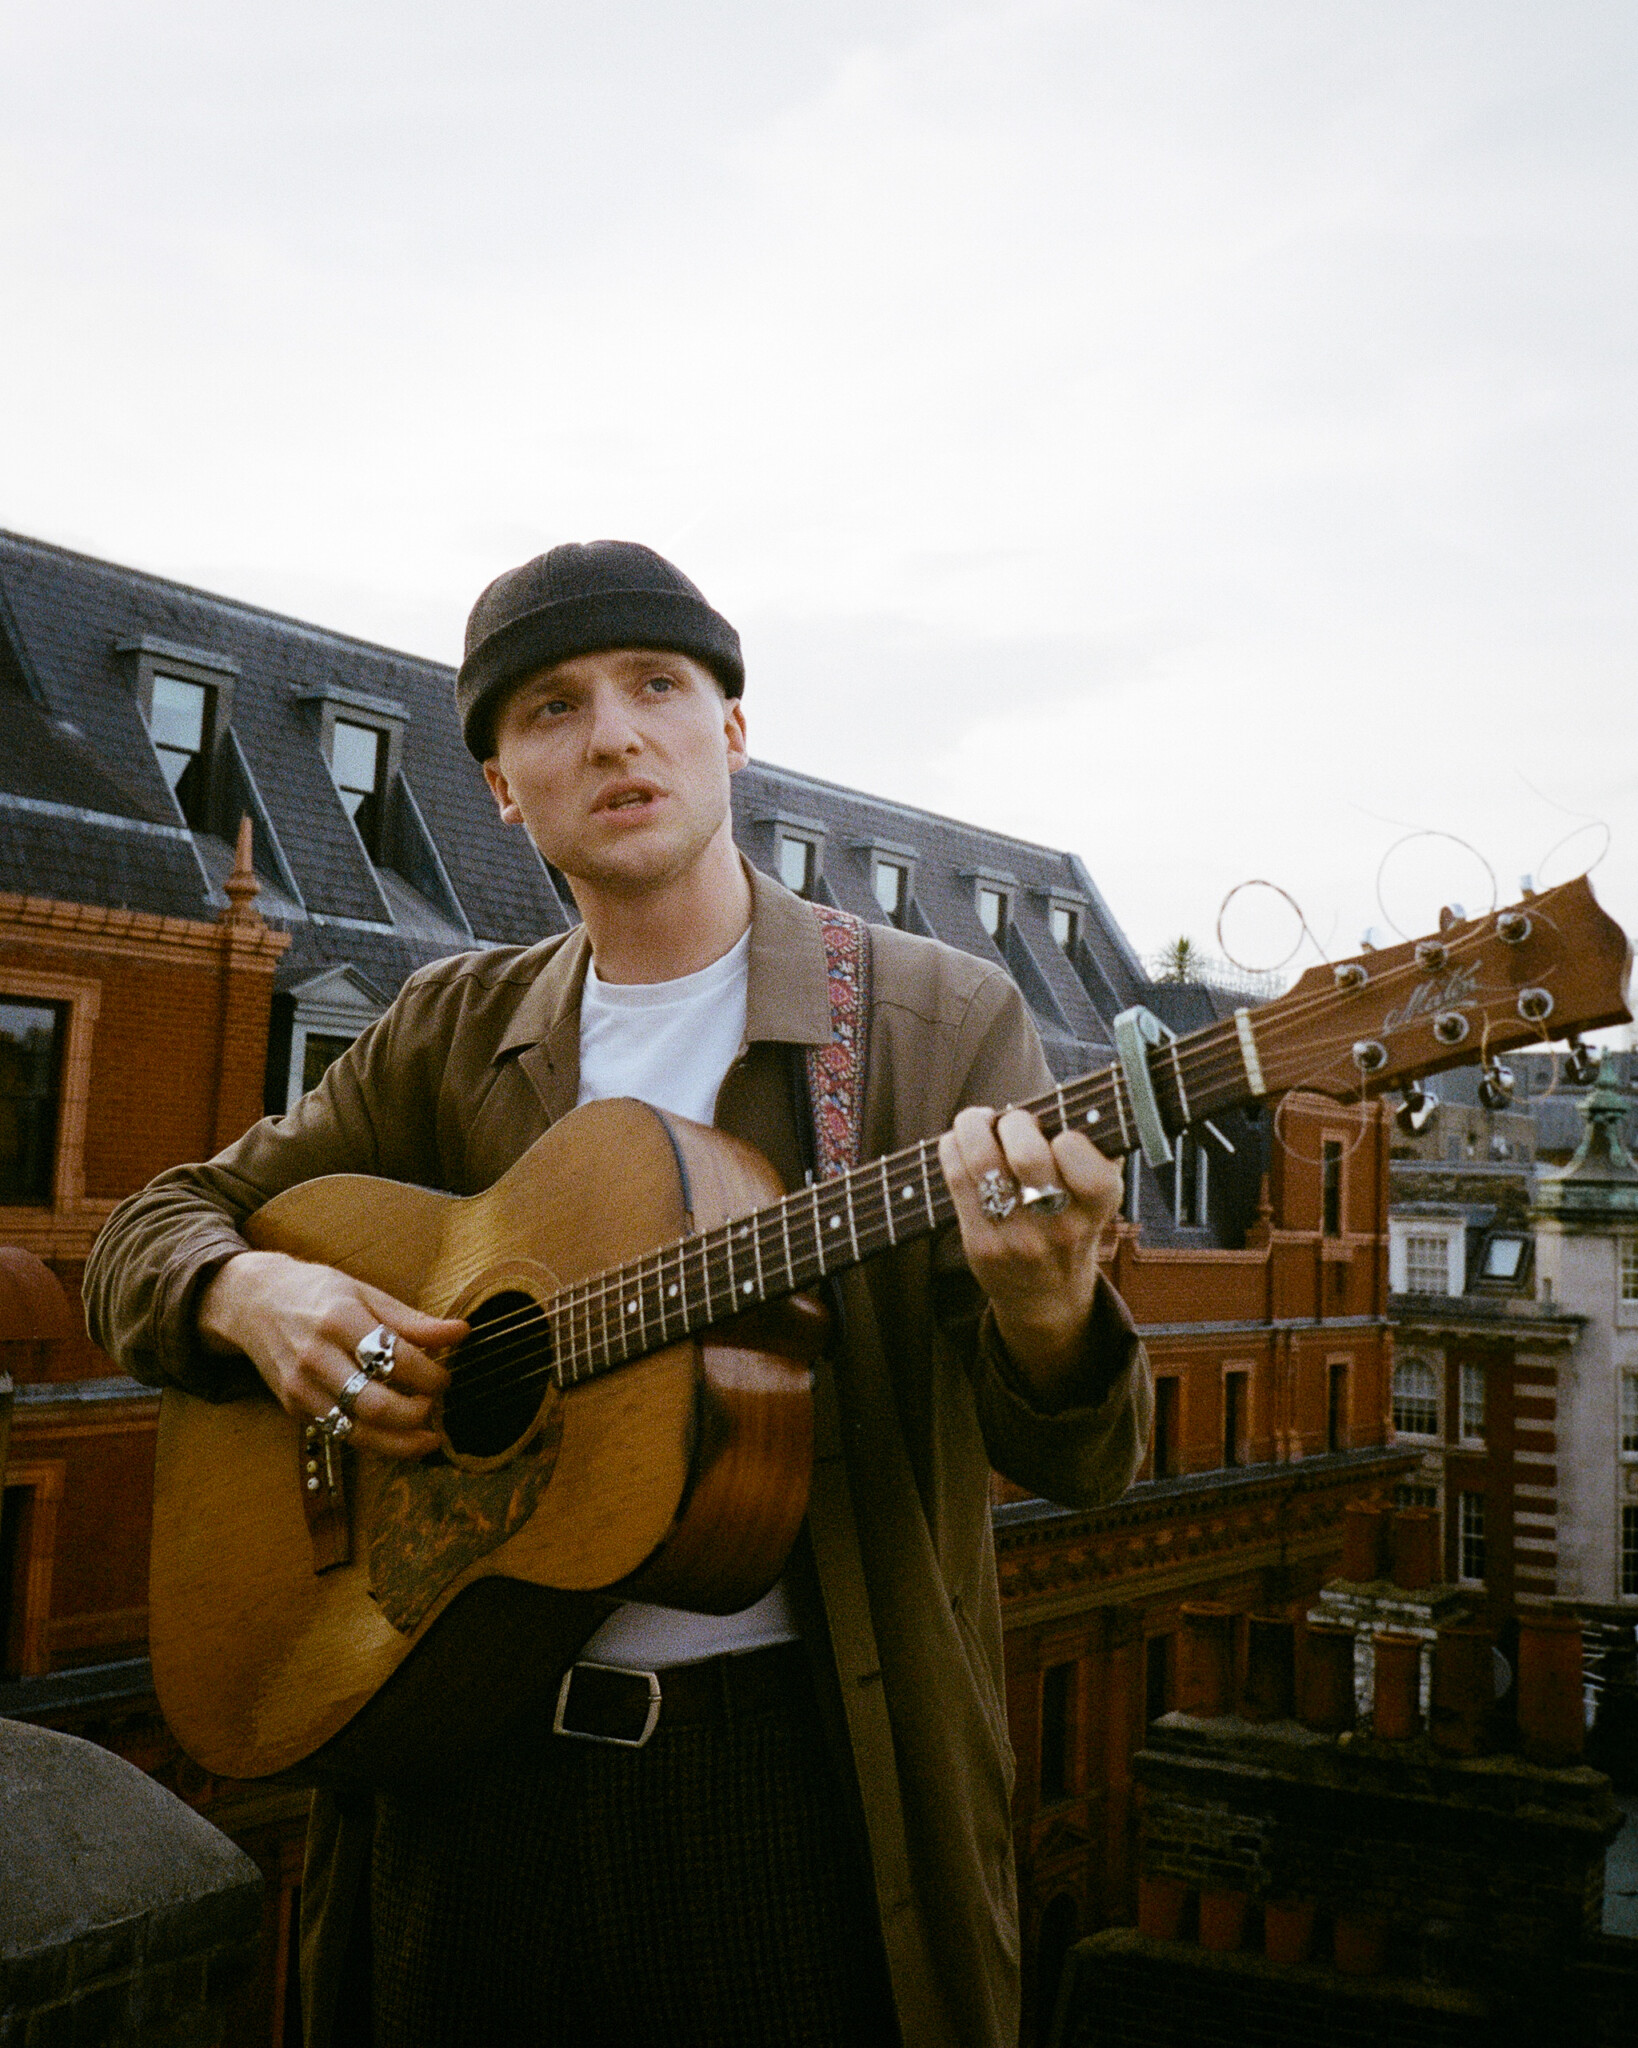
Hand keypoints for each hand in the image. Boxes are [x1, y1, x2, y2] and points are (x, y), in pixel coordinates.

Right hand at [197, 1250, 464, 1459]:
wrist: (252, 1303)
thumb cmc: (316, 1292)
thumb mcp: (365, 1293)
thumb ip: (412, 1321)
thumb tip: (461, 1332)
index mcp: (340, 1320)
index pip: (394, 1358)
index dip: (429, 1375)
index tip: (445, 1378)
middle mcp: (317, 1357)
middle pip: (374, 1404)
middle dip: (415, 1414)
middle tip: (435, 1407)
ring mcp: (301, 1387)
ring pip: (356, 1431)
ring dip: (399, 1443)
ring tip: (427, 1439)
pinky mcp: (294, 1407)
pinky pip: (340, 1433)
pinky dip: (373, 1441)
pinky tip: (396, 1436)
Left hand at [938, 1106, 1123, 1405]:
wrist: (1045, 1296)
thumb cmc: (1072, 1223)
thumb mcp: (1099, 1196)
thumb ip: (1097, 1151)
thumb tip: (1078, 1099)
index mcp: (1098, 1206)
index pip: (1084, 1163)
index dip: (1068, 1139)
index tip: (1061, 1137)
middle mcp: (1059, 1226)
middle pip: (1028, 1156)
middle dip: (1015, 1122)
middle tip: (1014, 1121)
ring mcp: (1017, 1238)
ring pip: (983, 1160)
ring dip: (975, 1125)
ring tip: (980, 1121)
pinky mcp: (980, 1243)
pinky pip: (956, 1176)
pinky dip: (953, 1146)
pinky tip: (962, 1143)